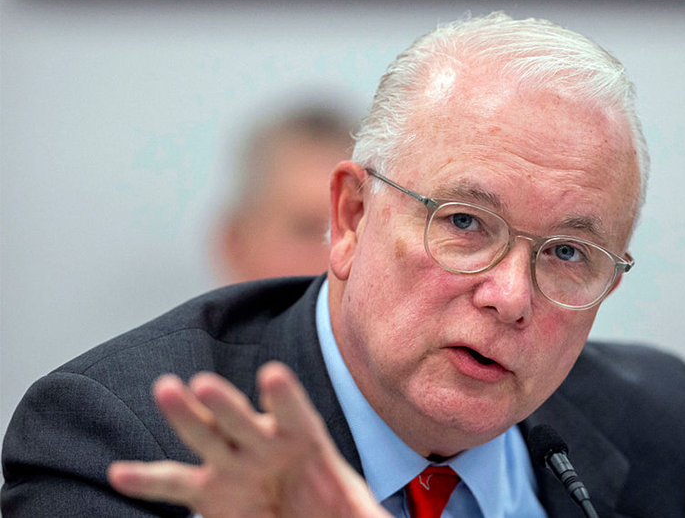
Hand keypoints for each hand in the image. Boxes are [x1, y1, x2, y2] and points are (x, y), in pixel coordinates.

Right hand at [108, 362, 390, 517]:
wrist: (308, 516)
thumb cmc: (337, 508)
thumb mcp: (359, 512)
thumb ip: (368, 515)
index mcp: (307, 441)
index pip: (297, 413)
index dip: (285, 398)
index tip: (271, 376)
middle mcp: (265, 445)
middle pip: (242, 420)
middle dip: (223, 404)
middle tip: (202, 384)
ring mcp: (235, 464)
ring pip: (206, 436)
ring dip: (185, 417)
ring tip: (166, 392)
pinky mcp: (210, 490)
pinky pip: (175, 484)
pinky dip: (147, 481)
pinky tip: (120, 474)